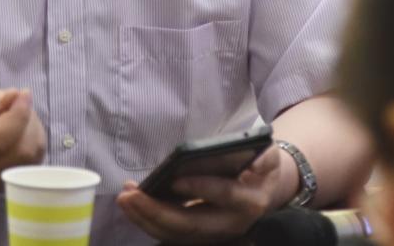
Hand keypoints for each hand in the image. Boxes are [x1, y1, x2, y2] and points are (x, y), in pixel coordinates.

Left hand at [116, 146, 289, 243]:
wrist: (265, 192)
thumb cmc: (262, 168)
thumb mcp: (269, 157)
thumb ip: (265, 158)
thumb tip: (257, 159)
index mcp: (249, 201)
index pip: (224, 195)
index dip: (201, 188)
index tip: (175, 179)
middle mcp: (231, 224)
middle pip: (191, 224)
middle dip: (157, 211)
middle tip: (130, 194)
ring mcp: (214, 234)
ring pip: (176, 234)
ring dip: (146, 218)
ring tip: (124, 198)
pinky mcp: (199, 235)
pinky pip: (171, 233)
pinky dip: (148, 220)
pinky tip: (131, 203)